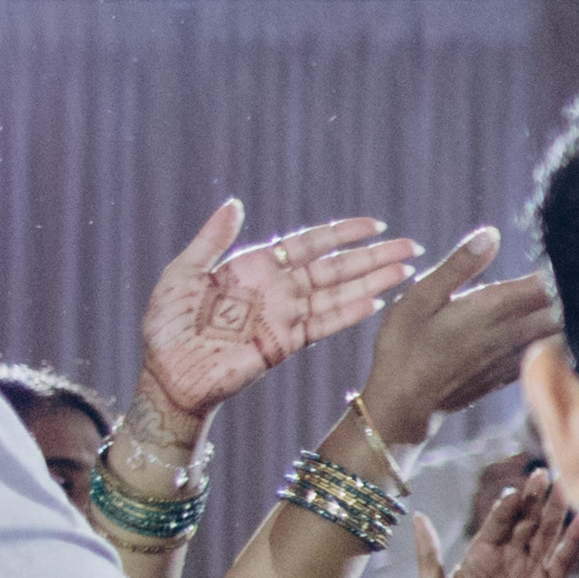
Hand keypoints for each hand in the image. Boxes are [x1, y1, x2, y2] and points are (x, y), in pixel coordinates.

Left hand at [137, 202, 419, 424]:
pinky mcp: (287, 344)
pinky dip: (348, 314)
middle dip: (373, 256)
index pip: (309, 243)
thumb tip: (236, 204)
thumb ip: (211, 240)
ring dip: (372, 282)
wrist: (168, 373)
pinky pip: (324, 325)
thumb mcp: (183, 273)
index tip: (375, 225)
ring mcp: (286, 316)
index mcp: (256, 266)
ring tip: (406, 271)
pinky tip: (374, 303)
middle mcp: (278, 288)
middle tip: (411, 247)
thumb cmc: (167, 323)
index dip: (342, 233)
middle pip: (335, 267)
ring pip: (338, 293)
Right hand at [359, 227, 557, 445]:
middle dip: (576, 293)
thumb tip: (492, 233)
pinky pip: (550, 357)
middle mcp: (509, 334)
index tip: (578, 254)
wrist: (402, 406)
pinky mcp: (511, 376)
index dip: (561, 269)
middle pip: (559, 309)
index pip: (541, 284)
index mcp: (489, 309)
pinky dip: (564, 342)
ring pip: (559, 334)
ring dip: (574, 317)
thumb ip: (459, 266)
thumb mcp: (419, 298)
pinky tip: (571, 332)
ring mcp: (514, 359)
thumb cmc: (403, 347)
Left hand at [414, 462, 578, 577]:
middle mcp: (509, 558)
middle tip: (544, 473)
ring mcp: (530, 572)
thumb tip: (418, 517)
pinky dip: (574, 541)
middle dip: (536, 498)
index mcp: (481, 554)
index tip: (513, 490)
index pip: (497, 522)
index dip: (506, 506)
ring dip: (557, 511)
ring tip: (567, 486)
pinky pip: (563, 561)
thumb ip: (428, 555)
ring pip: (547, 534)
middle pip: (526, 521)